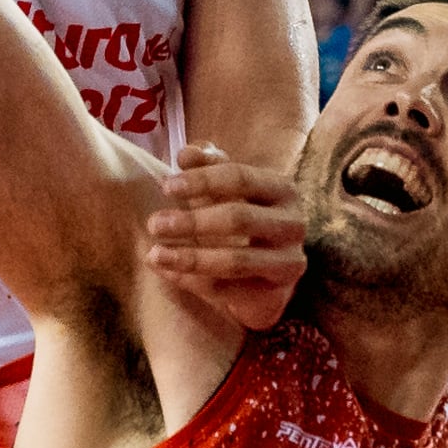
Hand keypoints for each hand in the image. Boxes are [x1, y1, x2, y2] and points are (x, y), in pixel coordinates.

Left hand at [145, 141, 308, 332]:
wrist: (268, 275)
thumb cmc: (244, 221)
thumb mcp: (228, 190)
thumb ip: (208, 167)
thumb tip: (186, 154)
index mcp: (281, 189)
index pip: (240, 178)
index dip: (202, 180)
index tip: (166, 186)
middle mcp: (293, 223)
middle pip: (239, 219)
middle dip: (192, 221)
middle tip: (154, 224)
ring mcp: (289, 261)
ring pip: (235, 260)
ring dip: (190, 257)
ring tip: (155, 254)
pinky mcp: (277, 294)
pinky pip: (230, 290)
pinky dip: (195, 283)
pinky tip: (169, 274)